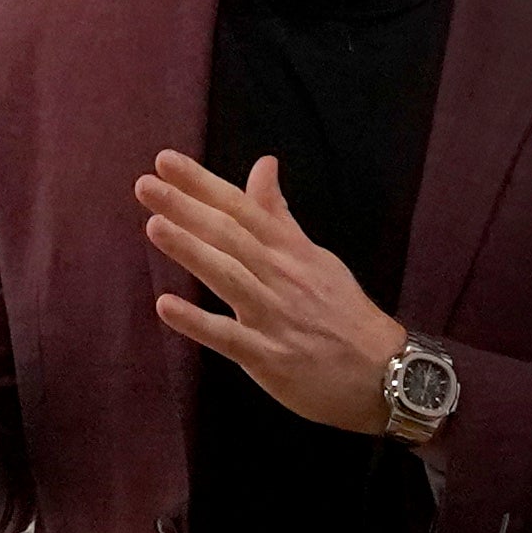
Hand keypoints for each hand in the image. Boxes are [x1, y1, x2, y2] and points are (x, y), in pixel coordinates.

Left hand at [136, 153, 407, 436]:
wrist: (385, 372)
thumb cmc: (344, 313)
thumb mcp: (315, 256)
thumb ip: (279, 215)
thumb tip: (263, 165)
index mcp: (290, 251)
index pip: (242, 208)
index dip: (203, 184)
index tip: (166, 161)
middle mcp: (281, 276)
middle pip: (231, 235)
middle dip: (188, 207)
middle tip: (146, 184)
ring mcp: (275, 317)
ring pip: (229, 276)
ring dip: (191, 251)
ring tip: (154, 226)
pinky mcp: (270, 357)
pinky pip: (229, 337)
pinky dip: (198, 322)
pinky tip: (166, 306)